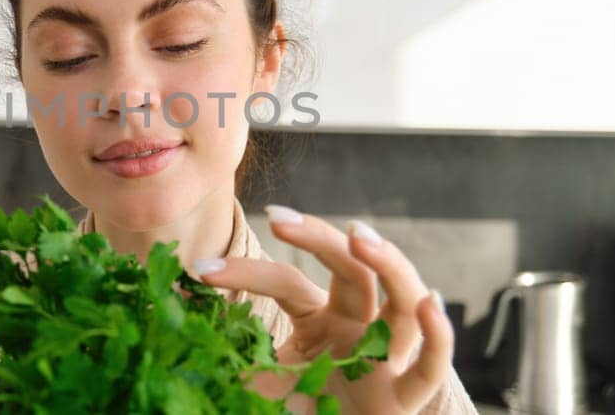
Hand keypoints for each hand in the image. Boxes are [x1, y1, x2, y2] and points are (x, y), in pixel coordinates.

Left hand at [191, 204, 453, 413]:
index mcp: (320, 320)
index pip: (286, 283)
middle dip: (321, 239)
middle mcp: (359, 326)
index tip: (201, 271)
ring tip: (361, 237)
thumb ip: (231, 365)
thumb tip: (176, 347)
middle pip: (352, 270)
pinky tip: (429, 304)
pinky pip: (432, 363)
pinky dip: (438, 335)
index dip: (245, 274)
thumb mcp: (260, 385)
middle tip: (281, 220)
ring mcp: (388, 355)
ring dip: (389, 264)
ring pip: (401, 299)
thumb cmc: (303, 410)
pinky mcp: (408, 396)